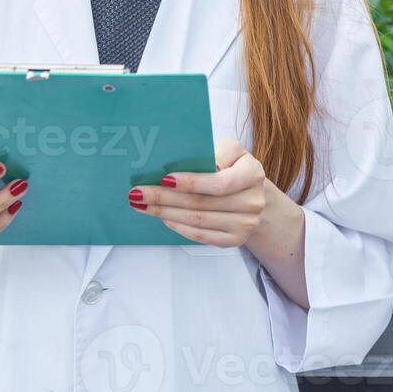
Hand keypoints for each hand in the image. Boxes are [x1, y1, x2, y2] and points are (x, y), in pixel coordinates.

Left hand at [127, 138, 265, 248]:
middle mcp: (253, 202)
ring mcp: (245, 224)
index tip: (164, 178)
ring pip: (197, 220)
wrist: (254, 195)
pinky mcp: (234, 240)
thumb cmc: (234, 168)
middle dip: (165, 198)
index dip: (191, 182)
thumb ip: (213, 153)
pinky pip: (201, 235)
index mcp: (253, 174)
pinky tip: (163, 217)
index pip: (220, 182)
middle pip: (202, 203)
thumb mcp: (230, 151)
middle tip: (138, 193)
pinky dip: (178, 226)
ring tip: (143, 205)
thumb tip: (186, 164)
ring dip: (165, 213)